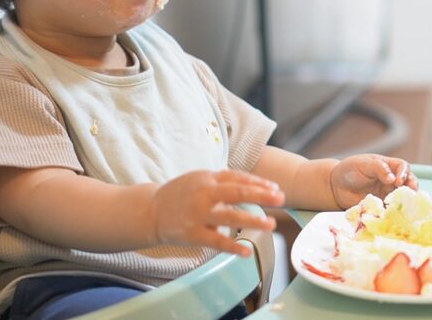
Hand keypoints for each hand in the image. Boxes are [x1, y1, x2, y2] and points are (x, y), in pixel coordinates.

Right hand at [150, 170, 284, 255]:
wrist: (150, 211)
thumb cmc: (181, 194)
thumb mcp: (200, 180)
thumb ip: (224, 182)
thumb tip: (254, 186)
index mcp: (208, 178)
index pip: (237, 178)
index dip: (258, 183)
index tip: (275, 188)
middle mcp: (204, 194)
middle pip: (237, 192)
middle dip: (261, 195)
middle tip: (281, 198)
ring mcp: (198, 214)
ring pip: (229, 217)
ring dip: (252, 221)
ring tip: (270, 225)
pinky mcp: (192, 233)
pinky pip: (216, 241)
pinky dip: (232, 246)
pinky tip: (246, 251)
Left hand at [329, 154, 417, 208]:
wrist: (337, 186)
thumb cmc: (351, 169)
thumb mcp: (364, 164)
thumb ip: (379, 168)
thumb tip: (393, 179)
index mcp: (389, 166)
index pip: (403, 167)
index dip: (405, 174)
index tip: (399, 182)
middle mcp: (392, 180)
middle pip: (409, 183)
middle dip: (412, 189)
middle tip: (410, 195)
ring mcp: (388, 194)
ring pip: (403, 198)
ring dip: (405, 203)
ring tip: (405, 208)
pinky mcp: (382, 207)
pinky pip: (392, 211)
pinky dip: (395, 214)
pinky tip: (393, 216)